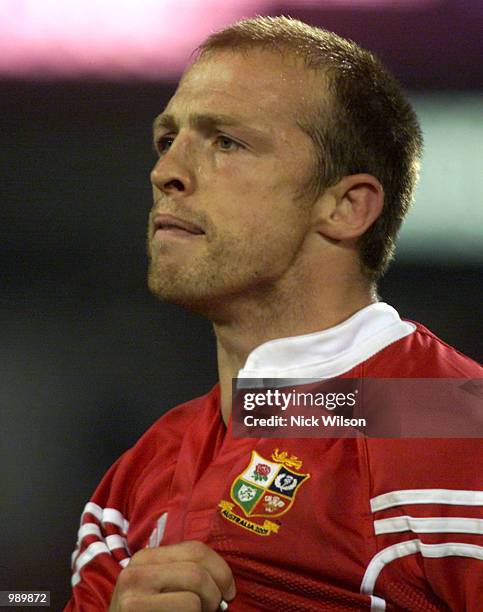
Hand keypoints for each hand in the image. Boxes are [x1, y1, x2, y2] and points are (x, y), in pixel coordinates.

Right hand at [109, 540, 235, 610]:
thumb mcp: (163, 592)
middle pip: (198, 570)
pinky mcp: (134, 609)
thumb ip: (185, 577)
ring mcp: (133, 592)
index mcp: (146, 559)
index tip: (228, 592)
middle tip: (212, 611)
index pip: (196, 549)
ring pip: (195, 589)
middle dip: (216, 593)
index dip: (221, 570)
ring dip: (206, 609)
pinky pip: (188, 607)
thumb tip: (226, 584)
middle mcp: (136, 569)